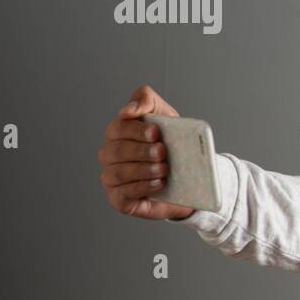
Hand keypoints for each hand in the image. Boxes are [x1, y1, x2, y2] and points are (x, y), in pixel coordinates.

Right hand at [98, 84, 195, 220]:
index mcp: (118, 134)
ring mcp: (112, 178)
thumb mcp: (165, 116)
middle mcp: (110, 156)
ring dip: (142, 170)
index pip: (118, 129)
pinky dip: (141, 187)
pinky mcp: (119, 199)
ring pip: (118, 173)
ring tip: (164, 169)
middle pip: (116, 151)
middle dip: (141, 151)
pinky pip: (123, 193)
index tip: (156, 132)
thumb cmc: (172, 143)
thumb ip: (146, 100)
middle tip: (163, 152)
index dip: (136, 131)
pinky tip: (158, 183)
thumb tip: (128, 110)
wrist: (190, 177)